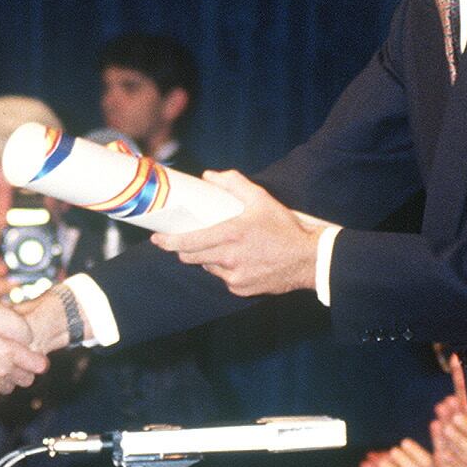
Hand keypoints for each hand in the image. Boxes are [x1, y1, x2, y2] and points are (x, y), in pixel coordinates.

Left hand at [150, 170, 322, 295]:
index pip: (188, 242)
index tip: (157, 238)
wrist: (309, 260)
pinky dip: (225, 269)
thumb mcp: (261, 199)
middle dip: (184, 249)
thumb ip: (234, 183)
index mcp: (230, 234)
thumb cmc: (284, 228)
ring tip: (224, 247)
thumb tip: (209, 176)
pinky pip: (223, 279)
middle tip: (186, 240)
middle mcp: (228, 259)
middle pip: (191, 257)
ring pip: (208, 267)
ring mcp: (234, 277)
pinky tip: (240, 260)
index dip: (168, 241)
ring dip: (208, 258)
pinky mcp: (241, 290)